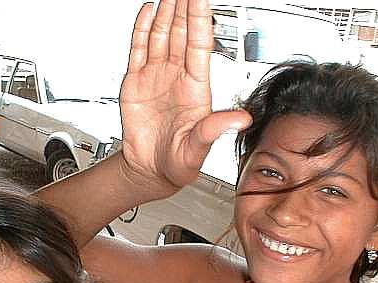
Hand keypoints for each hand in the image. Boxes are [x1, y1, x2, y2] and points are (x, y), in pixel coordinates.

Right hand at [120, 0, 251, 190]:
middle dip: (183, 7)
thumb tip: (241, 118)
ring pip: (162, 36)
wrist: (150, 171)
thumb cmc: (177, 163)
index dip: (200, 19)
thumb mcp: (198, 150)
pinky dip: (142, 29)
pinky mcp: (136, 82)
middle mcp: (177, 78)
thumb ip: (215, 130)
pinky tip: (148, 12)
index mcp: (196, 89)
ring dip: (166, 13)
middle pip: (182, 33)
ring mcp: (156, 77)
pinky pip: (139, 49)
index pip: (199, 45)